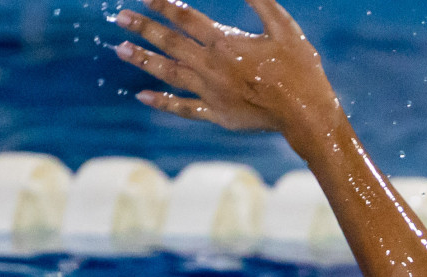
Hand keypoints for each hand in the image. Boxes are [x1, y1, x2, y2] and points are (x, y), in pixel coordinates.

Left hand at [115, 0, 343, 152]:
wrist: (306, 114)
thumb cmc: (300, 69)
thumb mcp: (284, 28)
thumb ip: (260, 1)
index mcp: (226, 43)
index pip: (186, 18)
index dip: (164, 4)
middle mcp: (212, 67)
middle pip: (171, 43)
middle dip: (143, 28)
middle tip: (120, 18)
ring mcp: (212, 93)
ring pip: (170, 73)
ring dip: (144, 61)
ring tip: (121, 50)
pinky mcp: (217, 114)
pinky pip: (183, 108)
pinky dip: (162, 102)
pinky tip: (142, 96)